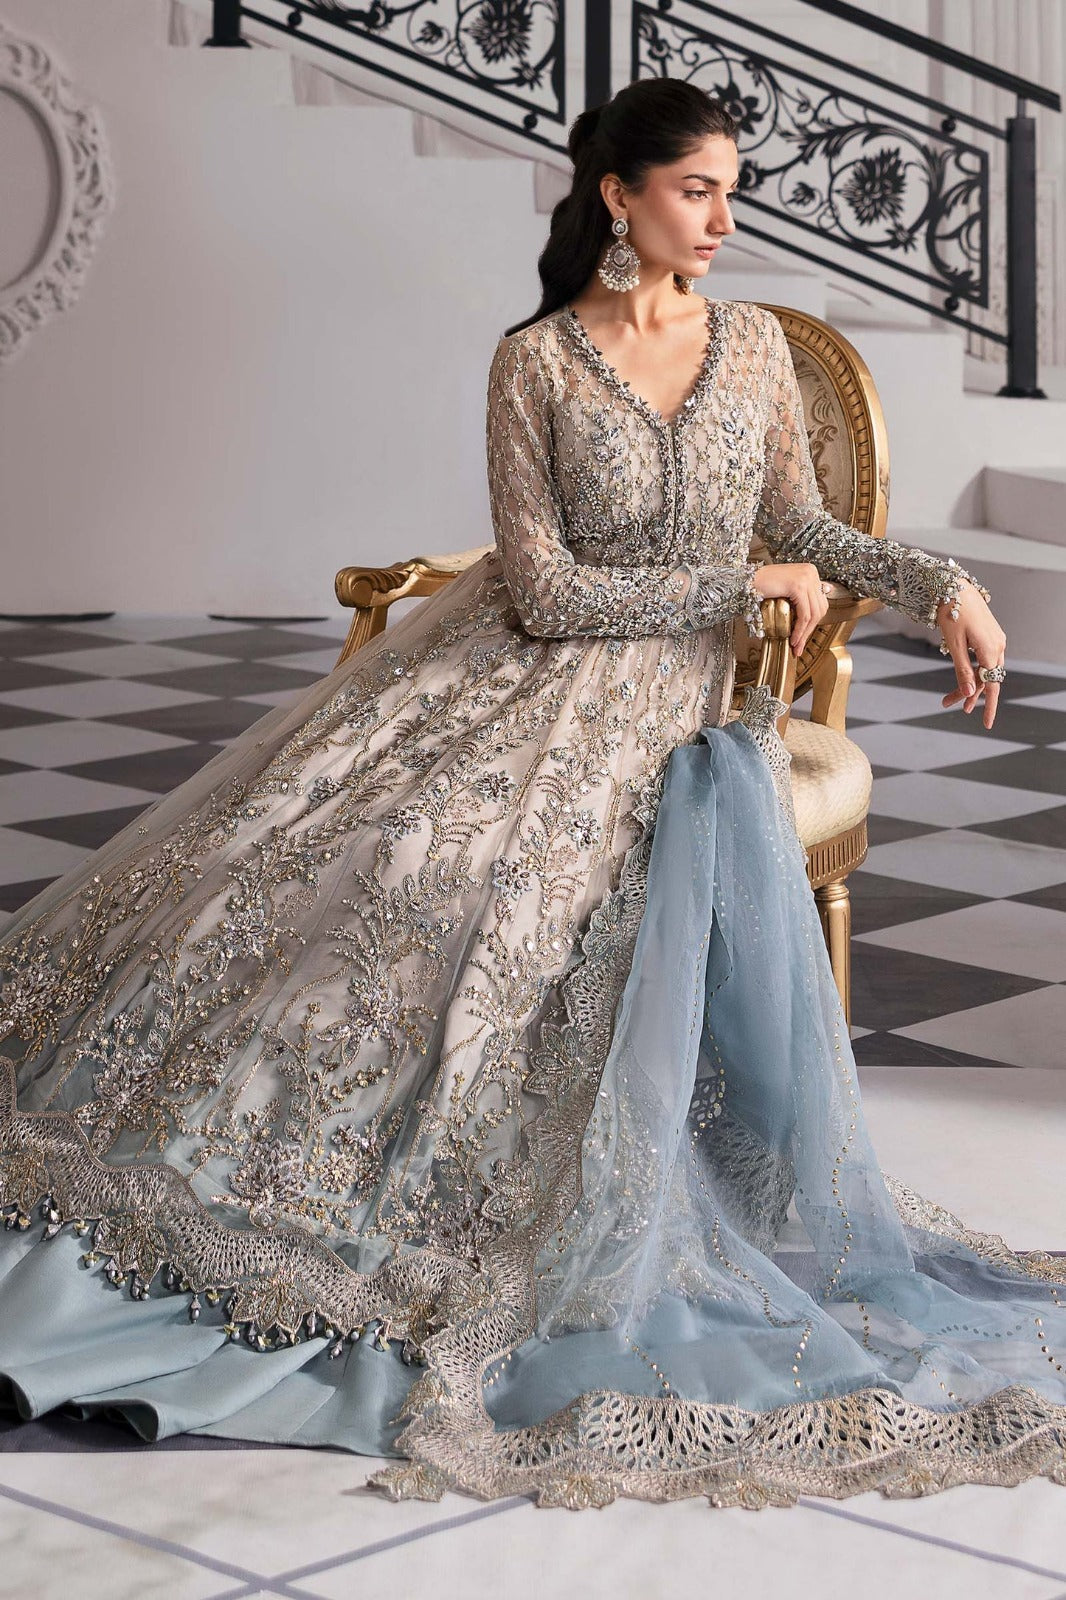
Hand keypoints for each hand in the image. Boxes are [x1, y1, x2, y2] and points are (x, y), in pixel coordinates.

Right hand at [752, 562, 830, 656]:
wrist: (746, 581)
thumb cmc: (761, 585)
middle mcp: (811, 572)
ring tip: (795, 644)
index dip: (813, 622)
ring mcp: (806, 578)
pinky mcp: (798, 586)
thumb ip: (803, 595)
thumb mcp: (787, 588)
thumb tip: (819, 607)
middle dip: (810, 629)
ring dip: (805, 633)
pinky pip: (804, 614)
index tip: (804, 636)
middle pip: (820, 608)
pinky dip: (800, 629)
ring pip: (814, 613)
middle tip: (799, 644)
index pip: (820, 601)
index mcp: (810, 571)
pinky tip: (793, 638)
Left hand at [936, 580, 1006, 729]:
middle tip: (946, 703)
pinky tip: (963, 675)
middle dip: (968, 694)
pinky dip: (974, 670)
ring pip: (986, 670)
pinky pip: (986, 659)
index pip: (991, 685)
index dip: (988, 706)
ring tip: (950, 695)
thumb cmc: (951, 611)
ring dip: (969, 683)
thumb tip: (968, 694)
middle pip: (986, 679)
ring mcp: (997, 640)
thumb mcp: (953, 643)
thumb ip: (962, 669)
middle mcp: (998, 646)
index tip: (986, 724)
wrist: (956, 585)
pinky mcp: (992, 635)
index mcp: (990, 650)